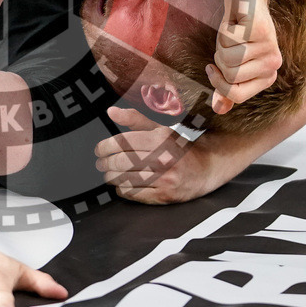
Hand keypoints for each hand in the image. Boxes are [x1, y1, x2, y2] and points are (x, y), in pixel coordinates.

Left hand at [94, 107, 250, 203]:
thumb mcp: (159, 129)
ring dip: (111, 177)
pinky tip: (121, 185)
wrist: (207, 167)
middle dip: (105, 163)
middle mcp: (163, 158)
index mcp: (160, 139)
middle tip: (100, 163)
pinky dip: (122, 190)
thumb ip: (134, 119)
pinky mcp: (165, 195)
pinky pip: (134, 194)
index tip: (98, 149)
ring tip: (108, 174)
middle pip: (121, 161)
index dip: (104, 146)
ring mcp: (165, 179)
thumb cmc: (179, 147)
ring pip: (125, 179)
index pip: (122, 142)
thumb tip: (111, 111)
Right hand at [208, 0, 281, 113]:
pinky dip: (224, 29)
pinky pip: (227, 39)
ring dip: (221, 43)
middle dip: (218, 59)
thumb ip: (227, 85)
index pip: (235, 94)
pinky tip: (236, 22)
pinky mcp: (259, 29)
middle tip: (228, 44)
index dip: (217, 83)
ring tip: (232, 33)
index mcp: (268, 76)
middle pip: (229, 76)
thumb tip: (218, 110)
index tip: (212, 68)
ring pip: (227, 58)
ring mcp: (269, 46)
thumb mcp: (232, 62)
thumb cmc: (239, 32)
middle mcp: (273, 64)